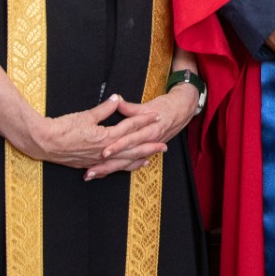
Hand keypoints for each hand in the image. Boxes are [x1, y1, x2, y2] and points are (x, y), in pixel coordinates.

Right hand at [18, 95, 157, 171]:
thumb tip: (116, 99)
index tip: (157, 117)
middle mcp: (104, 151)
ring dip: (138, 159)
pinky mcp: (89, 164)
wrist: (43, 143)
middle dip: (149, 146)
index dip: (144, 121)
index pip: (130, 127)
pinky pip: (111, 168)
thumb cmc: (63, 128)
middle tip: (164, 145)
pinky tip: (127, 166)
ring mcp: (97, 160)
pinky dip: (121, 167)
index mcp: (105, 137)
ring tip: (151, 158)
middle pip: (132, 148)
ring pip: (123, 161)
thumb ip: (104, 109)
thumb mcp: (86, 115)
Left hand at [83, 88, 202, 179]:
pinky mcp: (147, 151)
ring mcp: (147, 149)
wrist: (183, 110)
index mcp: (149, 130)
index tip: (103, 151)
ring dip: (109, 169)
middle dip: (108, 165)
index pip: (130, 140)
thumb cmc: (166, 106)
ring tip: (93, 175)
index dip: (117, 146)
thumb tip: (116, 100)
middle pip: (125, 157)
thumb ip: (131, 107)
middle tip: (91, 170)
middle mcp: (147, 143)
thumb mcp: (149, 105)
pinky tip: (107, 173)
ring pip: (126, 163)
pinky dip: (117, 169)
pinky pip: (132, 164)